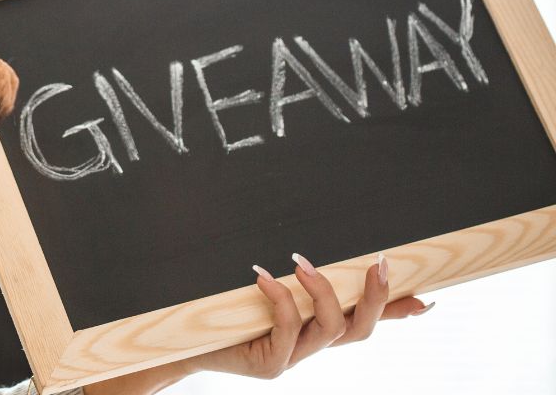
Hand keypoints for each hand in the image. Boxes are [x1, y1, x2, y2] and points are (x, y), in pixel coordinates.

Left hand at [183, 253, 431, 379]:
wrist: (185, 344)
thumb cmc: (223, 311)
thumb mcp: (259, 290)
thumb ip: (288, 276)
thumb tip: (301, 247)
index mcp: (315, 330)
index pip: (366, 321)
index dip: (397, 311)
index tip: (428, 297)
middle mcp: (311, 347)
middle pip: (360, 330)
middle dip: (376, 298)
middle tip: (378, 263)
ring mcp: (293, 359)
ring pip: (330, 330)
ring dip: (322, 291)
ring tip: (301, 261)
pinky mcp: (270, 365)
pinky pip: (286, 332)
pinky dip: (281, 300)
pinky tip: (263, 276)